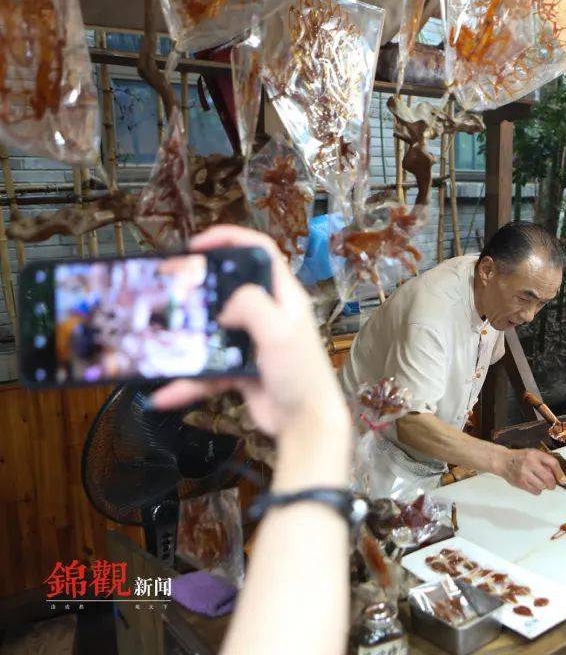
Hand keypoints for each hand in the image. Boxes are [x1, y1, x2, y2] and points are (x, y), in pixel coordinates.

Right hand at [152, 225, 347, 438]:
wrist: (305, 424)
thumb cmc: (303, 376)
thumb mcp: (280, 332)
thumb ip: (252, 305)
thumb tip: (226, 306)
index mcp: (284, 298)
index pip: (261, 251)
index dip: (231, 239)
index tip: (199, 245)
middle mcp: (270, 315)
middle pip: (231, 289)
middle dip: (202, 289)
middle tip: (175, 289)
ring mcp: (255, 342)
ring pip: (213, 331)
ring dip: (189, 340)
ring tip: (163, 341)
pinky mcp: (243, 368)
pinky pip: (209, 369)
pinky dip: (189, 381)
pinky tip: (167, 392)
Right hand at [497, 448, 565, 494]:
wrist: (503, 461)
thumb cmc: (521, 457)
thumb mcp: (533, 453)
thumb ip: (545, 461)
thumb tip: (559, 475)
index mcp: (535, 454)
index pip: (553, 463)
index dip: (560, 473)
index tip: (563, 480)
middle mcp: (530, 463)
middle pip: (548, 477)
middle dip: (552, 484)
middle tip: (552, 485)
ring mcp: (524, 473)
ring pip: (542, 486)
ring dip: (543, 486)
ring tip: (538, 482)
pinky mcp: (520, 483)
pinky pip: (535, 491)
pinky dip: (537, 490)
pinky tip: (533, 485)